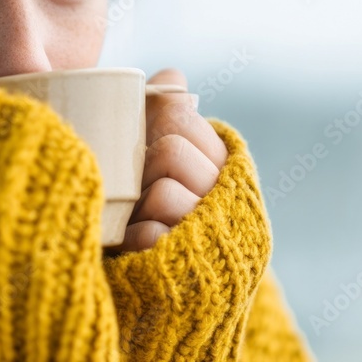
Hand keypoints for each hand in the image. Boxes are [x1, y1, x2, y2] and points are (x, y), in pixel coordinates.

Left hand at [104, 68, 229, 254]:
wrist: (155, 287)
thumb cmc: (153, 210)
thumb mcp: (160, 160)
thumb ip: (168, 118)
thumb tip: (173, 75)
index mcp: (225, 167)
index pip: (184, 117)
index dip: (157, 123)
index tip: (149, 141)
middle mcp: (226, 201)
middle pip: (172, 151)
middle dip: (146, 165)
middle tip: (140, 185)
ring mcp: (207, 237)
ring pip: (164, 193)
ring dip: (139, 205)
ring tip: (137, 218)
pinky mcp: (183, 270)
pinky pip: (150, 235)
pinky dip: (134, 237)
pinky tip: (134, 244)